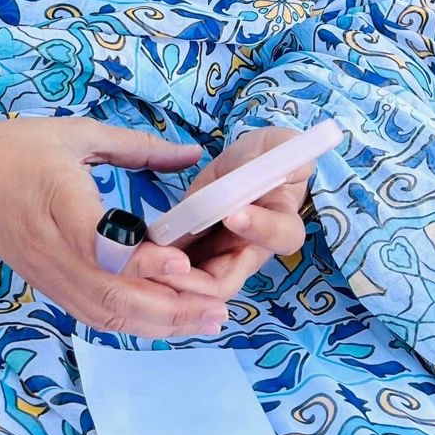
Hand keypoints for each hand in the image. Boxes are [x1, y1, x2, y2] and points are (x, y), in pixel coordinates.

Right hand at [0, 115, 230, 338]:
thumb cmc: (17, 148)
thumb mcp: (77, 133)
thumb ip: (136, 146)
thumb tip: (191, 152)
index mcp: (57, 198)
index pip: (98, 239)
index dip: (138, 258)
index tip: (179, 261)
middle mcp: (52, 246)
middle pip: (110, 291)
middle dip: (168, 305)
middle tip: (219, 305)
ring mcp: (49, 273)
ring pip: (105, 312)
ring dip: (159, 322)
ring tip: (207, 319)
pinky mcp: (49, 286)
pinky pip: (94, 315)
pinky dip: (135, 323)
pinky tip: (169, 320)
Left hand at [161, 127, 312, 303]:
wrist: (244, 168)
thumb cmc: (265, 157)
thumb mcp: (276, 146)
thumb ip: (284, 151)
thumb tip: (297, 163)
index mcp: (280, 220)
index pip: (281, 236)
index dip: (259, 228)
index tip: (232, 213)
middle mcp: (251, 251)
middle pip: (226, 282)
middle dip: (196, 280)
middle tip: (168, 263)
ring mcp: (221, 258)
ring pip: (197, 289)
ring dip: (172, 282)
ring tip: (146, 266)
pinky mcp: (195, 254)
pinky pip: (177, 275)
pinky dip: (158, 272)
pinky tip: (137, 261)